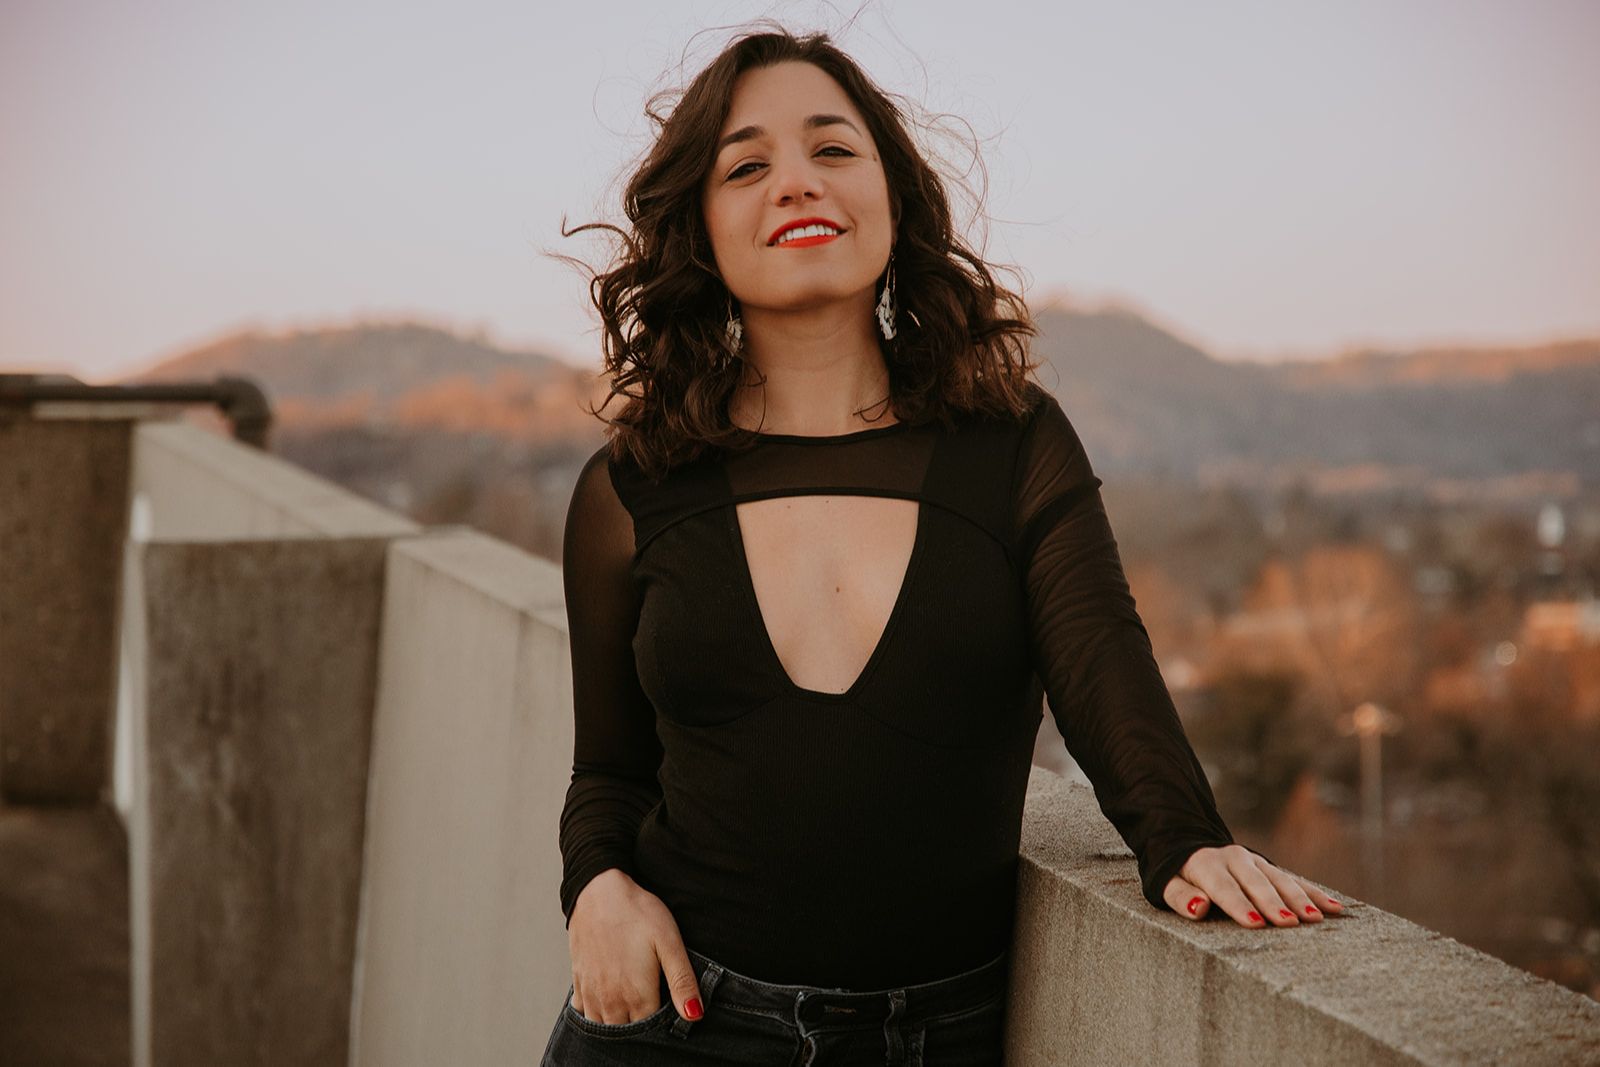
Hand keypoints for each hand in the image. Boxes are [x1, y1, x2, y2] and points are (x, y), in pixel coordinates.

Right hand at [567, 868, 704, 1023]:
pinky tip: (606, 1004)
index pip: (649, 1031)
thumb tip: (694, 1015)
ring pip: (602, 1027)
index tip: (668, 1014)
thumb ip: (681, 982)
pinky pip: (584, 1012)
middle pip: (625, 1033)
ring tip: (630, 1011)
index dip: (660, 1027)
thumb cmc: (638, 913)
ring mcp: (591, 992)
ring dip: (616, 1025)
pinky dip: (595, 1015)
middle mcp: (610, 1000)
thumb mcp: (669, 943)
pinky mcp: (578, 980)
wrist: (599, 890)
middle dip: (638, 1030)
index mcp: (636, 995)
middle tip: (650, 1012)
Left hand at [1162, 845, 1344, 926]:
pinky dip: (1314, 893)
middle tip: (1291, 923)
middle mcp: (1234, 859)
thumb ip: (1180, 896)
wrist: (1191, 847)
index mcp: (1206, 864)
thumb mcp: (1167, 884)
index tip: (1256, 923)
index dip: (1239, 905)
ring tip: (1316, 918)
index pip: (1224, 887)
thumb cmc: (1179, 877)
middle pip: (1257, 883)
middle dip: (1274, 903)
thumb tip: (1198, 907)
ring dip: (1300, 899)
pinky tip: (1334, 908)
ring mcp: (1256, 862)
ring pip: (1281, 880)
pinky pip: (1295, 880)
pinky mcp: (1270, 868)